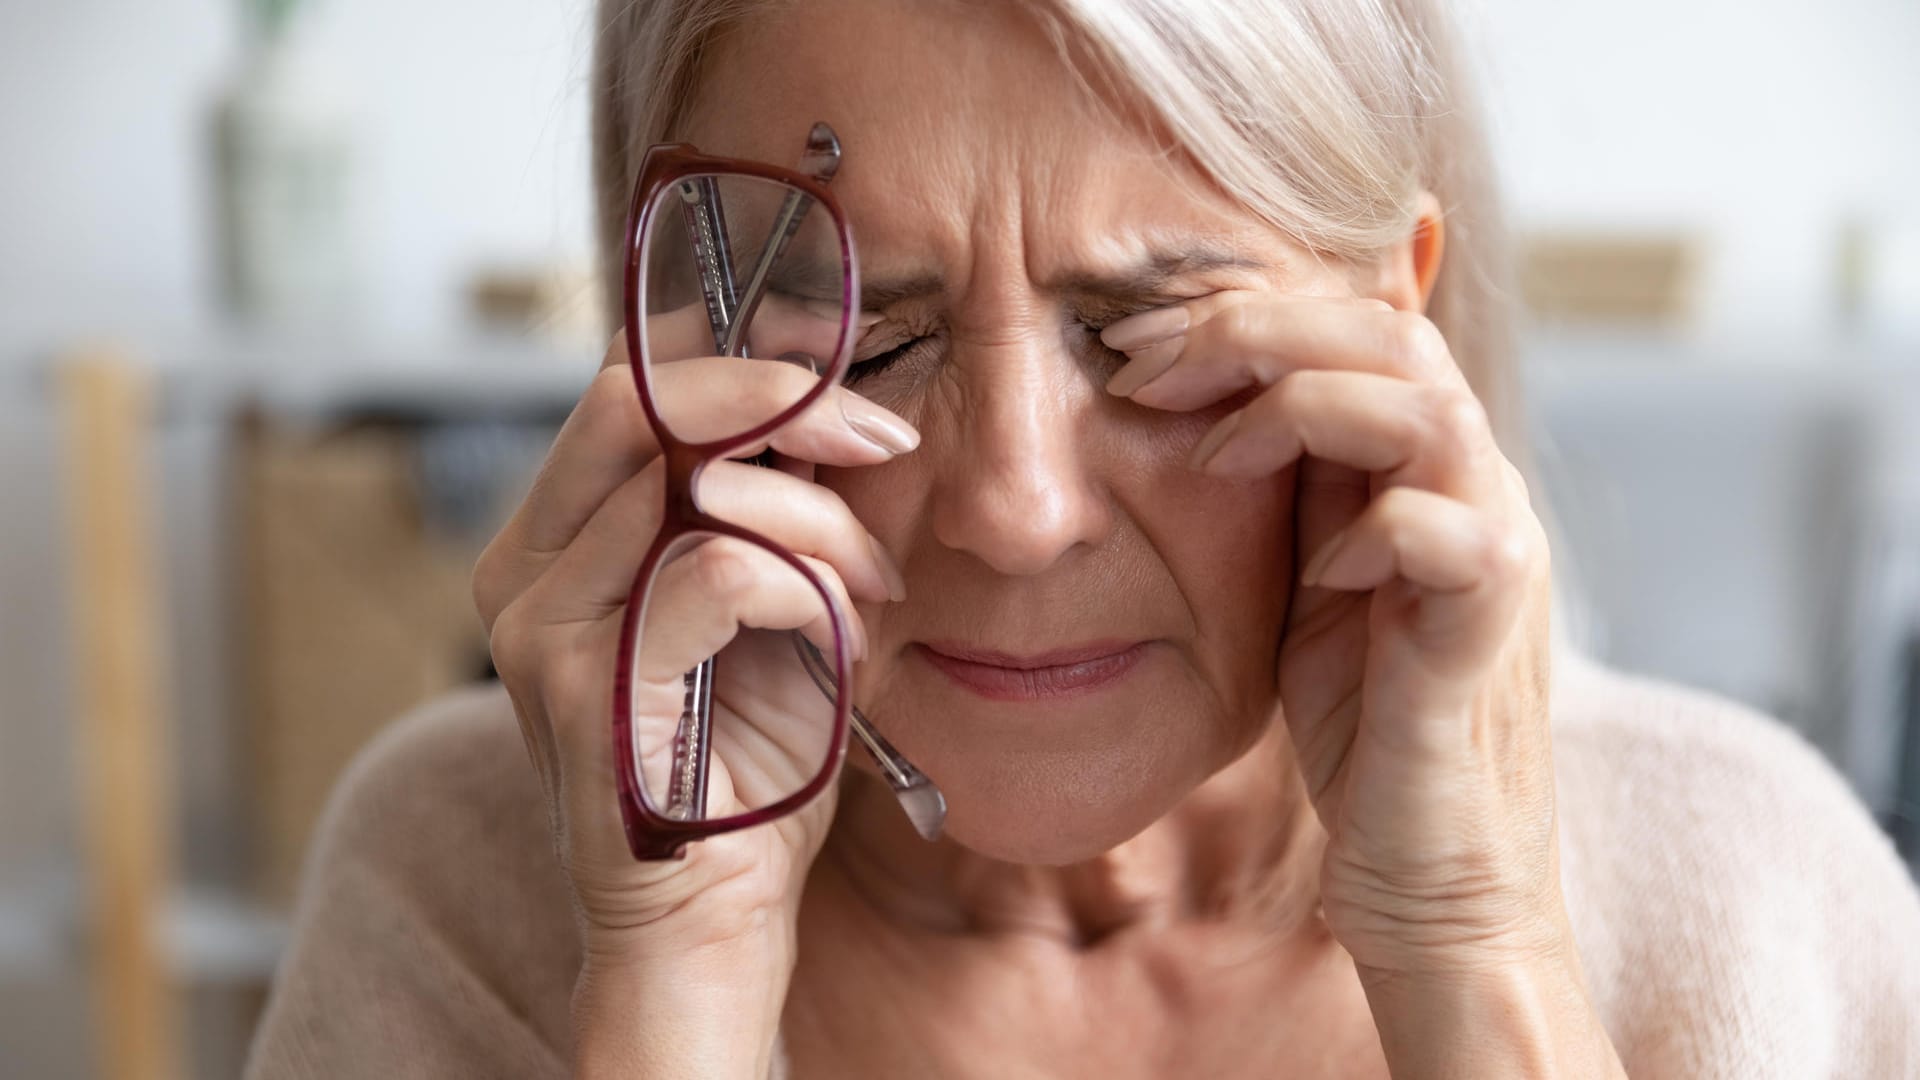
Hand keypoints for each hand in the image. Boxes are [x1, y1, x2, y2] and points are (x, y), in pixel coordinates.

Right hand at [473, 310, 916, 956]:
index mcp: (558, 539)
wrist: (712, 924)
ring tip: (873, 587)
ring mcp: (539, 626)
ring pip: (695, 484)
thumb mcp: (770, 606)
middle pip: (638, 399)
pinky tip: (842, 635)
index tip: (841, 377)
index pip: (628, 386)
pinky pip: (720, 571)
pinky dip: (807, 585)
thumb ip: (771, 508)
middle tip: (881, 439)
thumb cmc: (747, 765)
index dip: (740, 359)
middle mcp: (523, 568)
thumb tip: (828, 401)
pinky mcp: (583, 685)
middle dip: (783, 401)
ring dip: (821, 522)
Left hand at [1101, 291, 1559, 977]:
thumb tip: (1200, 396)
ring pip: (1426, 408)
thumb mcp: (1306, 577)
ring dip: (1300, 408)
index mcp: (1428, 465)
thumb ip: (1290, 485)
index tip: (1131, 341)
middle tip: (1142, 363)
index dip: (1244, 313)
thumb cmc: (1364, 723)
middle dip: (1252, 329)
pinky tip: (1316, 573)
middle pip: (1391, 334)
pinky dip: (1374, 531)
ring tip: (1209, 454)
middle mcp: (1476, 487)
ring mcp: (1496, 552)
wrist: (1432, 868)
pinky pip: (1450, 537)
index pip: (1357, 326)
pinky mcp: (1488, 630)